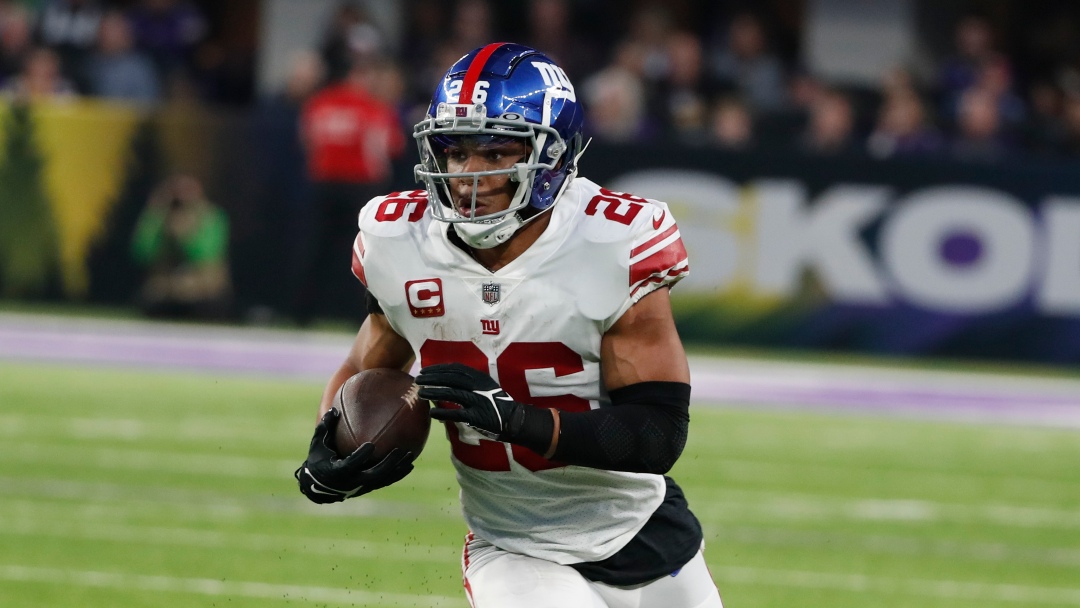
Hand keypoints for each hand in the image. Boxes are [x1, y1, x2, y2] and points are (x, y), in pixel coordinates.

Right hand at [294, 408, 413, 503]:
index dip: (361, 456)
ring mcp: (361, 486)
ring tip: (410, 457)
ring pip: (382, 480)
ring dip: (397, 470)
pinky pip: (385, 482)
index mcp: (337, 471)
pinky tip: (410, 465)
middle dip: (388, 464)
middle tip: (399, 451)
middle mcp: (351, 481)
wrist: (319, 486)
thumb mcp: (318, 444)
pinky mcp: (367, 488)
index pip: (351, 464)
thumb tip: (335, 410)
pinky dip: (398, 475)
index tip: (371, 445)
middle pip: (373, 474)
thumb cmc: (318, 459)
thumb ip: (325, 427)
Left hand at [415, 363, 524, 440]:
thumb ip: (468, 381)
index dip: (437, 369)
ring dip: (433, 393)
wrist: (513, 419)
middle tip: (417, 380)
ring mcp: (477, 400)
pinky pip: (455, 413)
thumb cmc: (496, 402)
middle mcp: (477, 386)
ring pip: (450, 393)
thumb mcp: (484, 386)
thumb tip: (445, 379)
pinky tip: (432, 413)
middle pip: (449, 379)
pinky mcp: (476, 416)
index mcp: (479, 377)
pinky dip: (442, 412)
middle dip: (431, 378)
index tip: (425, 371)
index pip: (454, 369)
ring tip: (421, 394)